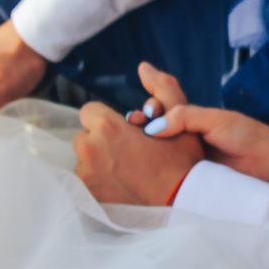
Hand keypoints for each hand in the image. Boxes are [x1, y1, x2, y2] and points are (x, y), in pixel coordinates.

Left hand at [74, 99, 204, 204]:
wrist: (185, 203)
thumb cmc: (183, 161)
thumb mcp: (180, 118)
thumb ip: (163, 87)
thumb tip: (143, 66)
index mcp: (106, 127)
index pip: (89, 111)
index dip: (109, 120)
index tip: (126, 132)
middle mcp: (89, 150)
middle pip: (84, 136)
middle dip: (101, 141)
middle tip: (127, 153)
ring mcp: (85, 177)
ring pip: (84, 162)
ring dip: (99, 163)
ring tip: (126, 173)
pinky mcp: (88, 198)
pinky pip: (87, 184)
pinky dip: (99, 184)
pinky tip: (122, 188)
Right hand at [128, 62, 268, 198]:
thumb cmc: (247, 136)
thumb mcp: (213, 118)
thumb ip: (183, 117)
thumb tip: (152, 127)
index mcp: (191, 120)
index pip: (160, 109)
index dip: (150, 107)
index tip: (145, 111)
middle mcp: (185, 139)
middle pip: (152, 130)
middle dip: (139, 125)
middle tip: (136, 124)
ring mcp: (184, 161)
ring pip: (155, 153)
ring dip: (142, 148)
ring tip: (136, 146)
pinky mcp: (187, 181)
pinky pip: (165, 175)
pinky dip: (151, 171)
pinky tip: (141, 169)